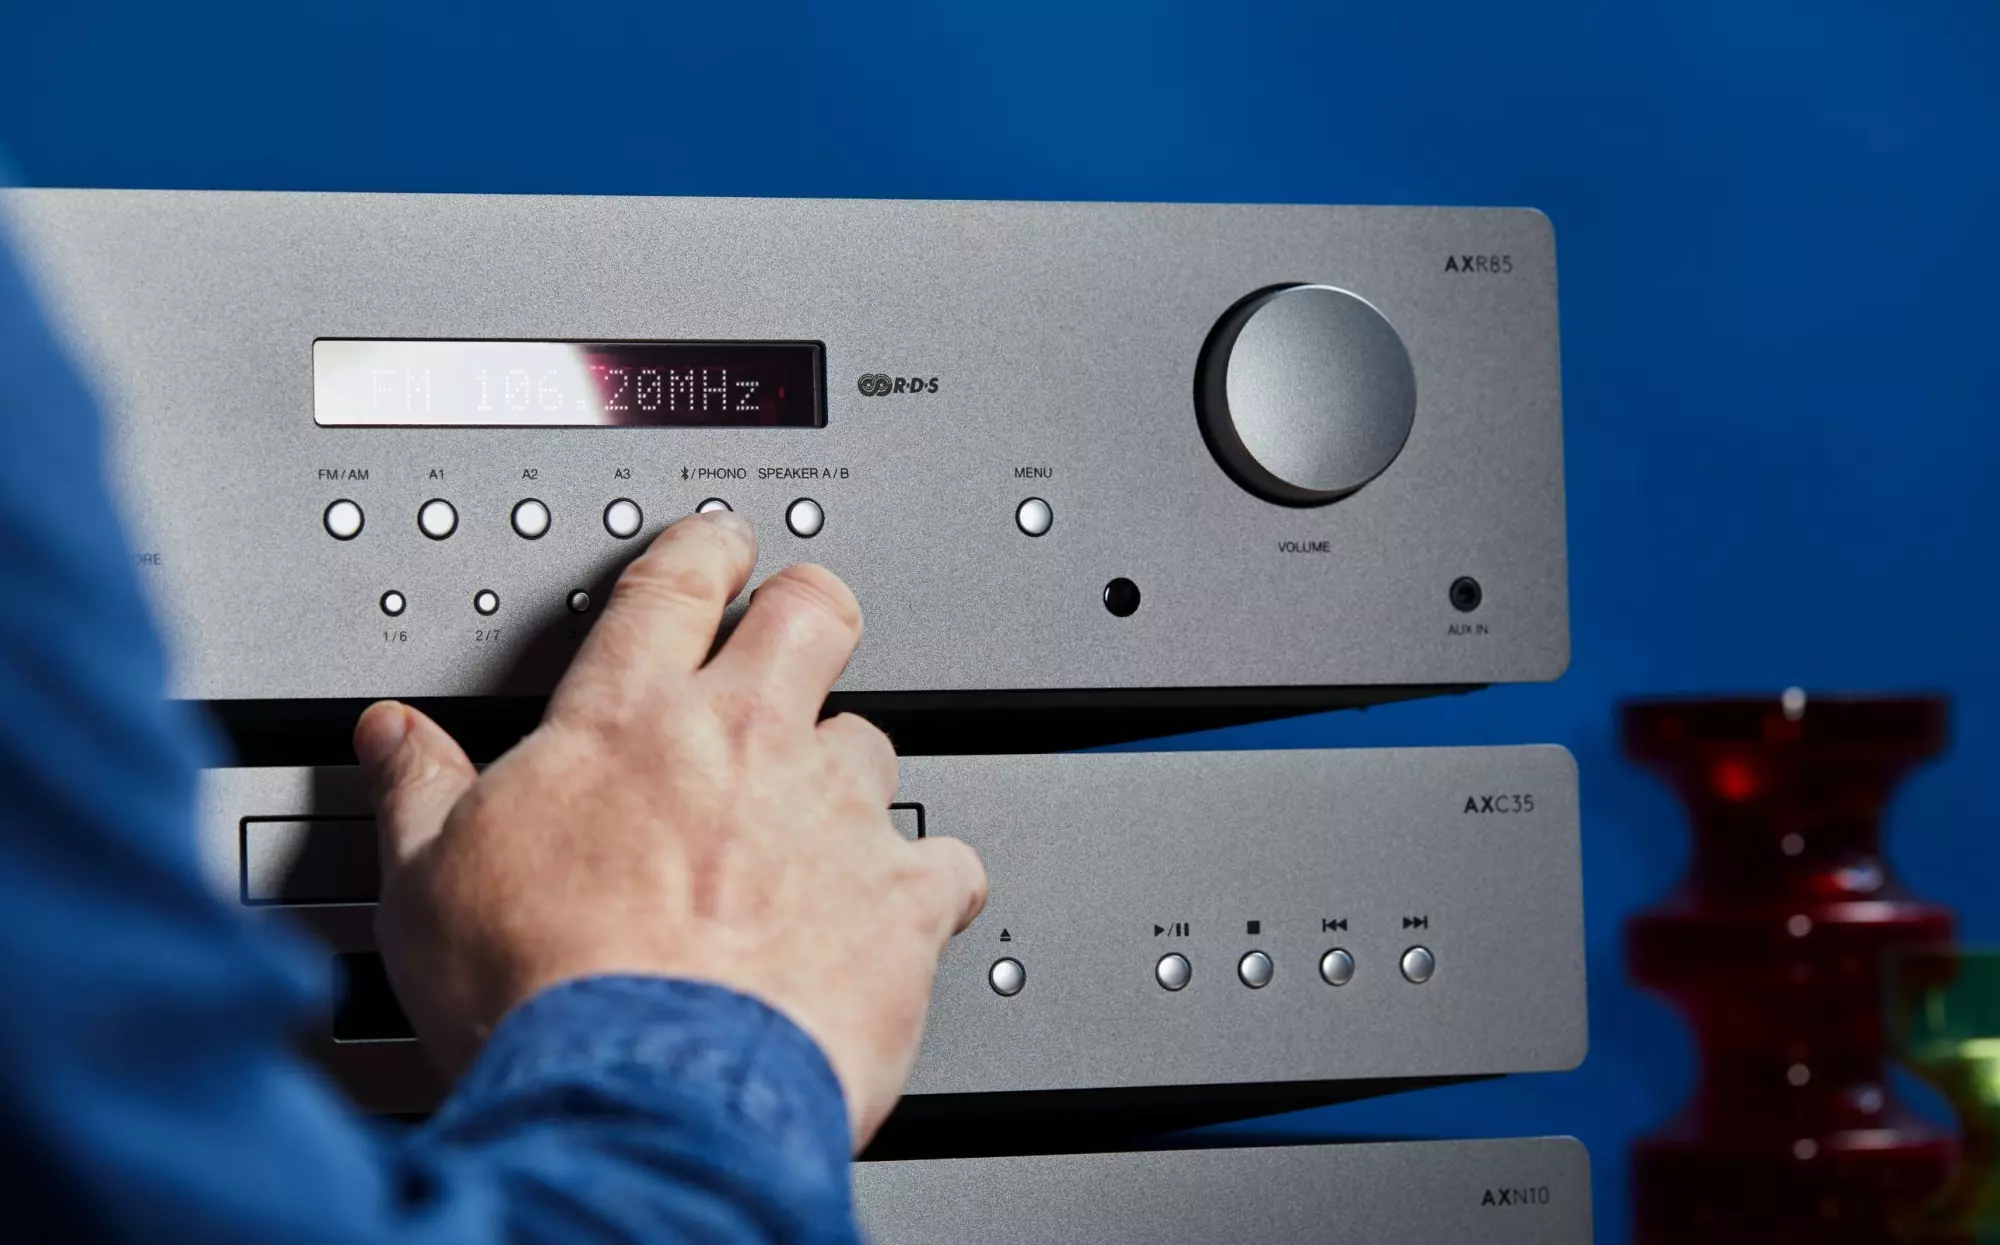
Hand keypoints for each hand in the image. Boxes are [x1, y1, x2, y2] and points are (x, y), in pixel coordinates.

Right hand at [351, 509, 987, 1147]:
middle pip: (810, 614)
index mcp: (628, 722)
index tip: (719, 543)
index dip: (704, 547)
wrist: (640, 1092)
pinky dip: (925, 887)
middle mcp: (744, 742)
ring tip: (822, 823)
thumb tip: (391, 737)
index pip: (674, 587)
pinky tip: (903, 912)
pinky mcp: (900, 895)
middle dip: (810, 607)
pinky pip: (944, 864)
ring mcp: (832, 813)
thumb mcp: (430, 882)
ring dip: (849, 773)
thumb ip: (420, 792)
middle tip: (800, 625)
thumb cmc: (538, 992)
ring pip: (873, 741)